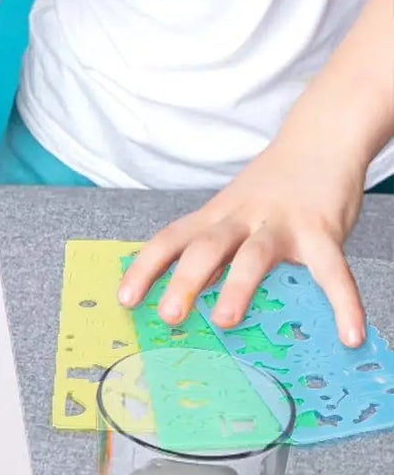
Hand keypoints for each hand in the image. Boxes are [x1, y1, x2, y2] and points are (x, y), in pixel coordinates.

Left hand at [118, 138, 368, 346]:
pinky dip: (342, 303)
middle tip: (168, 315)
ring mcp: (281, 223)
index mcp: (216, 216)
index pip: (170, 240)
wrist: (319, 139)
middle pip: (205, 247)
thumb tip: (192, 293)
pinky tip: (349, 334)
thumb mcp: (233, 209)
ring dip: (237, 287)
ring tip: (224, 320)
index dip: (145, 268)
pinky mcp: (322, 229)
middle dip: (183, 281)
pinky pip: (332, 271)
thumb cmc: (272, 186)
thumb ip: (216, 245)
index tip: (125, 299)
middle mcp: (241, 218)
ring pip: (253, 255)